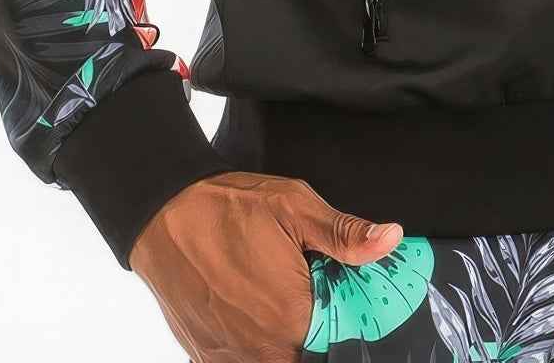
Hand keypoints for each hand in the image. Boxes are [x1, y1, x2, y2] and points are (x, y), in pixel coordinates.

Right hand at [128, 169, 403, 361]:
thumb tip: (391, 238)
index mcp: (292, 317)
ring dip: (285, 336)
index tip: (342, 294)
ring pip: (277, 358)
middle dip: (315, 330)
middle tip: (306, 291)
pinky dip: (256, 342)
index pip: (340, 340)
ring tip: (276, 295)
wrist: (162, 214)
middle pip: (307, 352)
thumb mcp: (294, 206)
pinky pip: (244, 359)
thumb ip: (345, 233)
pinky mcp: (207, 356)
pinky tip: (250, 308)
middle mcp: (262, 348)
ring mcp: (231, 357)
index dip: (346, 317)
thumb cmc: (228, 207)